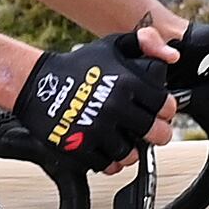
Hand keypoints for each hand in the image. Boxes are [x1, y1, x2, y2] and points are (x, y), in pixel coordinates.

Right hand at [7, 32, 171, 170]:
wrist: (36, 83)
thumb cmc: (76, 65)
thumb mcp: (113, 45)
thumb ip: (146, 43)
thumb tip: (172, 57)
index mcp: (128, 83)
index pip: (166, 106)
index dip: (166, 111)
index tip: (159, 112)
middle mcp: (115, 107)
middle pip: (156, 134)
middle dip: (157, 134)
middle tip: (150, 132)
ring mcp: (98, 129)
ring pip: (132, 154)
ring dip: (132, 150)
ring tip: (125, 140)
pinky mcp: (81, 147)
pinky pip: (107, 165)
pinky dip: (110, 161)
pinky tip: (106, 148)